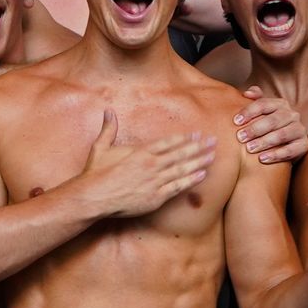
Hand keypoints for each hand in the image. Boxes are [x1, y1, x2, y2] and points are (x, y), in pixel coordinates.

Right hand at [77, 109, 214, 217]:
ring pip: (182, 169)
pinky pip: (177, 187)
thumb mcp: (100, 147)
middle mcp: (151, 164)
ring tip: (212, 156)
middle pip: (180, 154)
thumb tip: (108, 111)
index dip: (184, 139)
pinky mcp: (155, 197)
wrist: (94, 196)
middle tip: (213, 142)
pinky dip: (190, 181)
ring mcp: (155, 181)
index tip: (196, 135)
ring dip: (199, 162)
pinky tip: (201, 175)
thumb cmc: (95, 173)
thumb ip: (108, 129)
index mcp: (141, 152)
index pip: (168, 143)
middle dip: (198, 147)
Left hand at [235, 88, 306, 163]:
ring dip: (264, 142)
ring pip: (282, 135)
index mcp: (281, 104)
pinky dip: (276, 155)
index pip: (263, 104)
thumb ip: (254, 101)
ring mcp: (299, 130)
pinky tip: (262, 159)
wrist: (285, 146)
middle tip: (240, 137)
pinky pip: (290, 150)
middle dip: (255, 129)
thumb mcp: (261, 114)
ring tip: (250, 148)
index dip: (249, 112)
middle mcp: (292, 115)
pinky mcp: (303, 145)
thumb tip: (246, 93)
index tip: (235, 121)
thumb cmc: (268, 128)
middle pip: (273, 120)